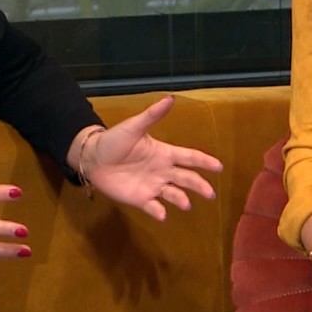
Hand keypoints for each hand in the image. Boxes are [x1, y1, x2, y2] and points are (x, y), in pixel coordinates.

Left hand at [80, 96, 223, 220]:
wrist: (93, 158)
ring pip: (173, 195)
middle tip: (210, 194)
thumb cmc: (114, 140)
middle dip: (199, 185)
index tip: (219, 167)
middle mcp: (162, 171)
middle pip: (186, 178)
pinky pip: (153, 207)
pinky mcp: (140, 199)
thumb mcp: (134, 126)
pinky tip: (162, 214)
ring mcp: (152, 186)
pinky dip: (159, 212)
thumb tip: (171, 97)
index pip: (189, 157)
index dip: (204, 161)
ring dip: (181, 200)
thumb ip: (153, 114)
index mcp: (164, 153)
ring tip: (186, 204)